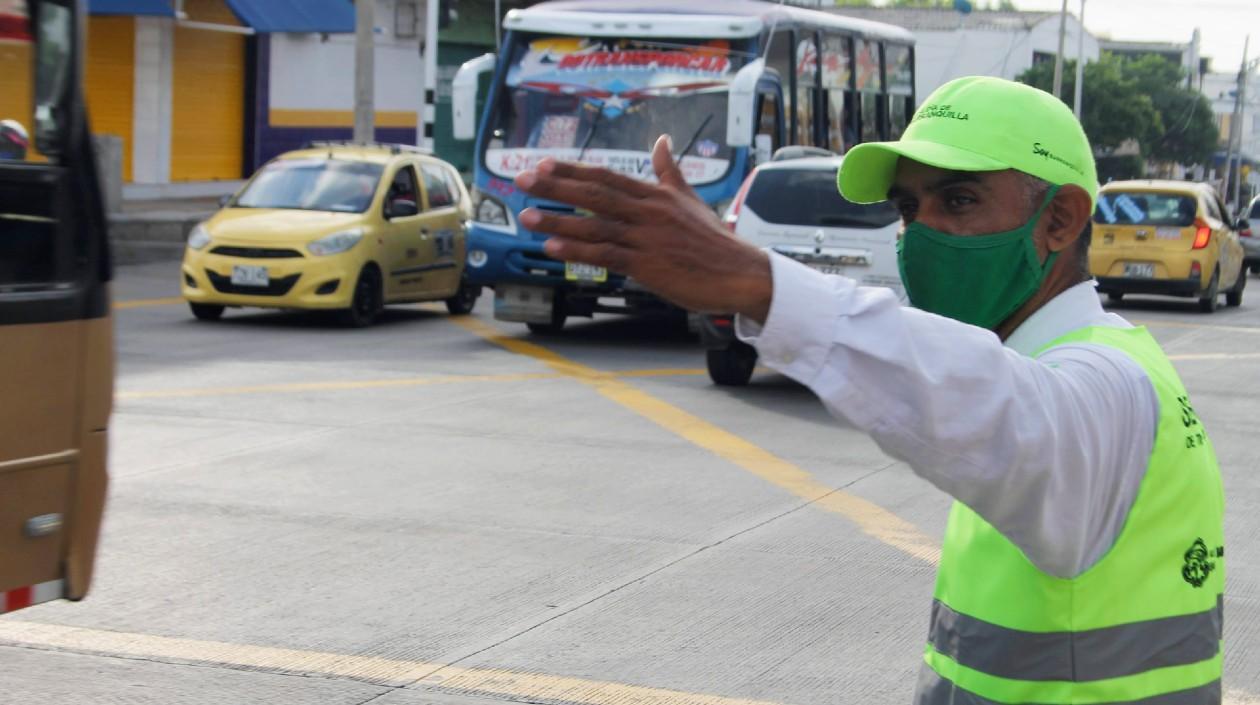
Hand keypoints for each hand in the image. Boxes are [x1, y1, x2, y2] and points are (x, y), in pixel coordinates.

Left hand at [514, 134, 772, 322]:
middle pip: (595, 194)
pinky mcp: (648, 265)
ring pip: (595, 225)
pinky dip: (578, 249)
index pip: (607, 177)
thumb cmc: (713, 241)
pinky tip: (554, 246)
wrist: (739, 273)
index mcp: (656, 195)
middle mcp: (648, 212)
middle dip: (555, 186)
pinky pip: (606, 255)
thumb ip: (670, 171)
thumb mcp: (689, 200)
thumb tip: (662, 141)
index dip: (573, 170)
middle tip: (522, 179)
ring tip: (528, 215)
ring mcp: (647, 239)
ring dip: (559, 220)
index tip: (543, 165)